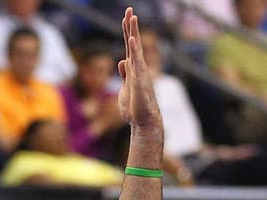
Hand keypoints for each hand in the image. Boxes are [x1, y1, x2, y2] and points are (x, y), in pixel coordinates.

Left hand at [116, 8, 160, 132]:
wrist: (143, 121)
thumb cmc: (135, 107)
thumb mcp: (125, 88)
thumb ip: (124, 74)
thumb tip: (122, 61)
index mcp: (132, 68)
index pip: (129, 46)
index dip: (127, 32)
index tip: (126, 17)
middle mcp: (137, 67)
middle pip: (133, 42)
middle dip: (130, 26)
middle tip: (129, 9)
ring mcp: (139, 72)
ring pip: (136, 48)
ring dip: (133, 32)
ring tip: (131, 16)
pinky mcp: (139, 79)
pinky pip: (136, 61)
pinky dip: (134, 49)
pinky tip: (131, 38)